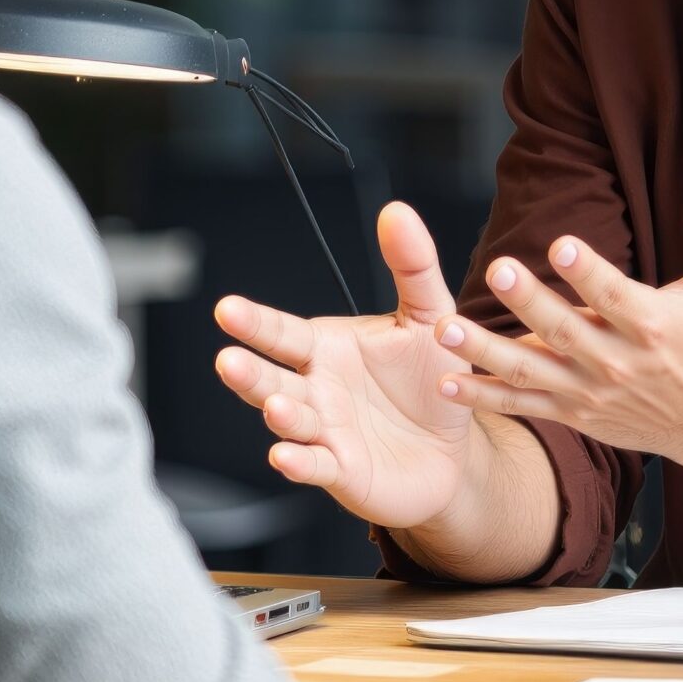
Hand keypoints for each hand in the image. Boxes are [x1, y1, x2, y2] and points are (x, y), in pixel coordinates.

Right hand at [213, 202, 480, 529]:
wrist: (455, 444)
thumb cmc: (430, 376)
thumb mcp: (429, 314)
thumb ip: (411, 265)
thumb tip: (397, 210)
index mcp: (326, 348)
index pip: (283, 333)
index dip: (255, 323)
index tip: (227, 309)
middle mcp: (315, 389)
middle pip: (272, 379)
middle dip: (249, 372)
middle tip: (228, 360)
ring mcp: (324, 432)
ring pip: (290, 423)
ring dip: (280, 416)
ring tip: (275, 407)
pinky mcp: (342, 471)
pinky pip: (315, 466)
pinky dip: (299, 462)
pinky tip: (285, 455)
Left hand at [436, 171, 682, 469]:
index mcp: (652, 324)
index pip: (614, 294)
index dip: (588, 271)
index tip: (560, 244)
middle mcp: (618, 360)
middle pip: (565, 330)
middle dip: (529, 301)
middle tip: (497, 269)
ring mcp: (592, 391)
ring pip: (532, 371)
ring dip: (486, 351)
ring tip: (446, 329)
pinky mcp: (576, 414)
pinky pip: (525, 406)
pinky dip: (486, 397)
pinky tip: (448, 382)